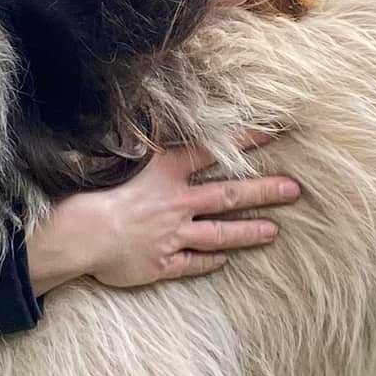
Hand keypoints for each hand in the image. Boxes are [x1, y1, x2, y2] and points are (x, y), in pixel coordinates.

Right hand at [26, 135, 299, 295]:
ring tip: (273, 231)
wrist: (81, 235)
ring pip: (219, 234)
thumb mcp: (123, 158)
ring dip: (247, 232)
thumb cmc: (95, 193)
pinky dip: (210, 261)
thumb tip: (161, 112)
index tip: (272, 133)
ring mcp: (173, 236)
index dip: (242, 140)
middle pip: (228, 197)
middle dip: (264, 192)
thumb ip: (147, 139)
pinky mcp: (163, 263)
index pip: (210, 152)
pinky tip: (225, 260)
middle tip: (293, 190)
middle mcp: (177, 204)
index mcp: (166, 174)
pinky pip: (192, 263)